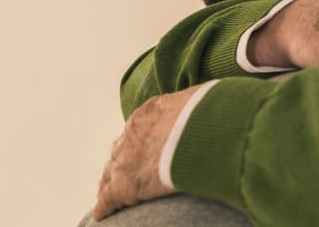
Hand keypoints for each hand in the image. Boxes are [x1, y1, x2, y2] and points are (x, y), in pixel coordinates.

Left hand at [91, 84, 199, 219]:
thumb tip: (216, 115)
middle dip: (122, 163)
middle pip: (121, 151)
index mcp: (150, 112)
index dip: (140, 143)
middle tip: (121, 174)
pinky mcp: (125, 184)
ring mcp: (126, 159)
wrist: (202, 131)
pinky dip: (106, 206)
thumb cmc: (211, 114)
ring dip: (110, 184)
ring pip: (111, 174)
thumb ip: (202, 112)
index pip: (139, 130)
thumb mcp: (205, 104)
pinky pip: (109, 198)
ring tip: (109, 195)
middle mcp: (133, 133)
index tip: (143, 151)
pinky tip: (102, 214)